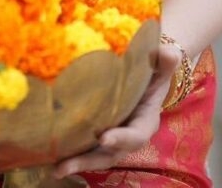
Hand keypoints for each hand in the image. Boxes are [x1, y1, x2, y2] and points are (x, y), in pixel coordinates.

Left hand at [53, 44, 178, 177]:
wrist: (147, 76)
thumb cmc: (153, 69)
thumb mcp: (161, 64)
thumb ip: (165, 60)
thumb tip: (170, 52)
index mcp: (145, 122)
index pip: (135, 135)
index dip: (122, 138)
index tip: (104, 138)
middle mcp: (128, 135)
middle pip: (110, 154)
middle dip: (89, 161)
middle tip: (65, 165)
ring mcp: (113, 138)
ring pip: (96, 156)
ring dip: (76, 163)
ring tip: (55, 168)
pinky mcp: (98, 136)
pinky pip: (86, 148)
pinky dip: (70, 154)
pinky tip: (50, 157)